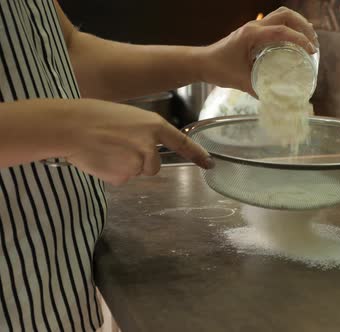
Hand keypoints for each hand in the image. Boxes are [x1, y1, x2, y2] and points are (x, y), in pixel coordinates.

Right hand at [62, 99, 212, 185]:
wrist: (70, 125)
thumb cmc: (95, 117)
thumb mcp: (128, 118)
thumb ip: (143, 134)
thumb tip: (145, 151)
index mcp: (154, 126)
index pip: (182, 143)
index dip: (197, 154)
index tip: (209, 164)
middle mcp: (151, 145)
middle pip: (153, 165)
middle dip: (138, 162)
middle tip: (116, 147)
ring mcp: (138, 161)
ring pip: (135, 172)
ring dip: (124, 167)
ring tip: (106, 150)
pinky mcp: (124, 175)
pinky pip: (121, 178)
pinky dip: (111, 172)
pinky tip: (100, 158)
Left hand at [202, 6, 318, 95]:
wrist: (202, 62)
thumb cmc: (218, 70)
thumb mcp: (241, 82)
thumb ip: (259, 90)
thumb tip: (279, 100)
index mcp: (251, 35)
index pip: (281, 31)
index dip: (300, 39)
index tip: (311, 52)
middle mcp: (254, 26)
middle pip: (285, 15)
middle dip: (303, 26)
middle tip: (313, 43)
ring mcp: (254, 26)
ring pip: (281, 15)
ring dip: (298, 23)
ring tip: (309, 39)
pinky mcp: (254, 31)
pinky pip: (276, 22)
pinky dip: (289, 27)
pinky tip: (296, 39)